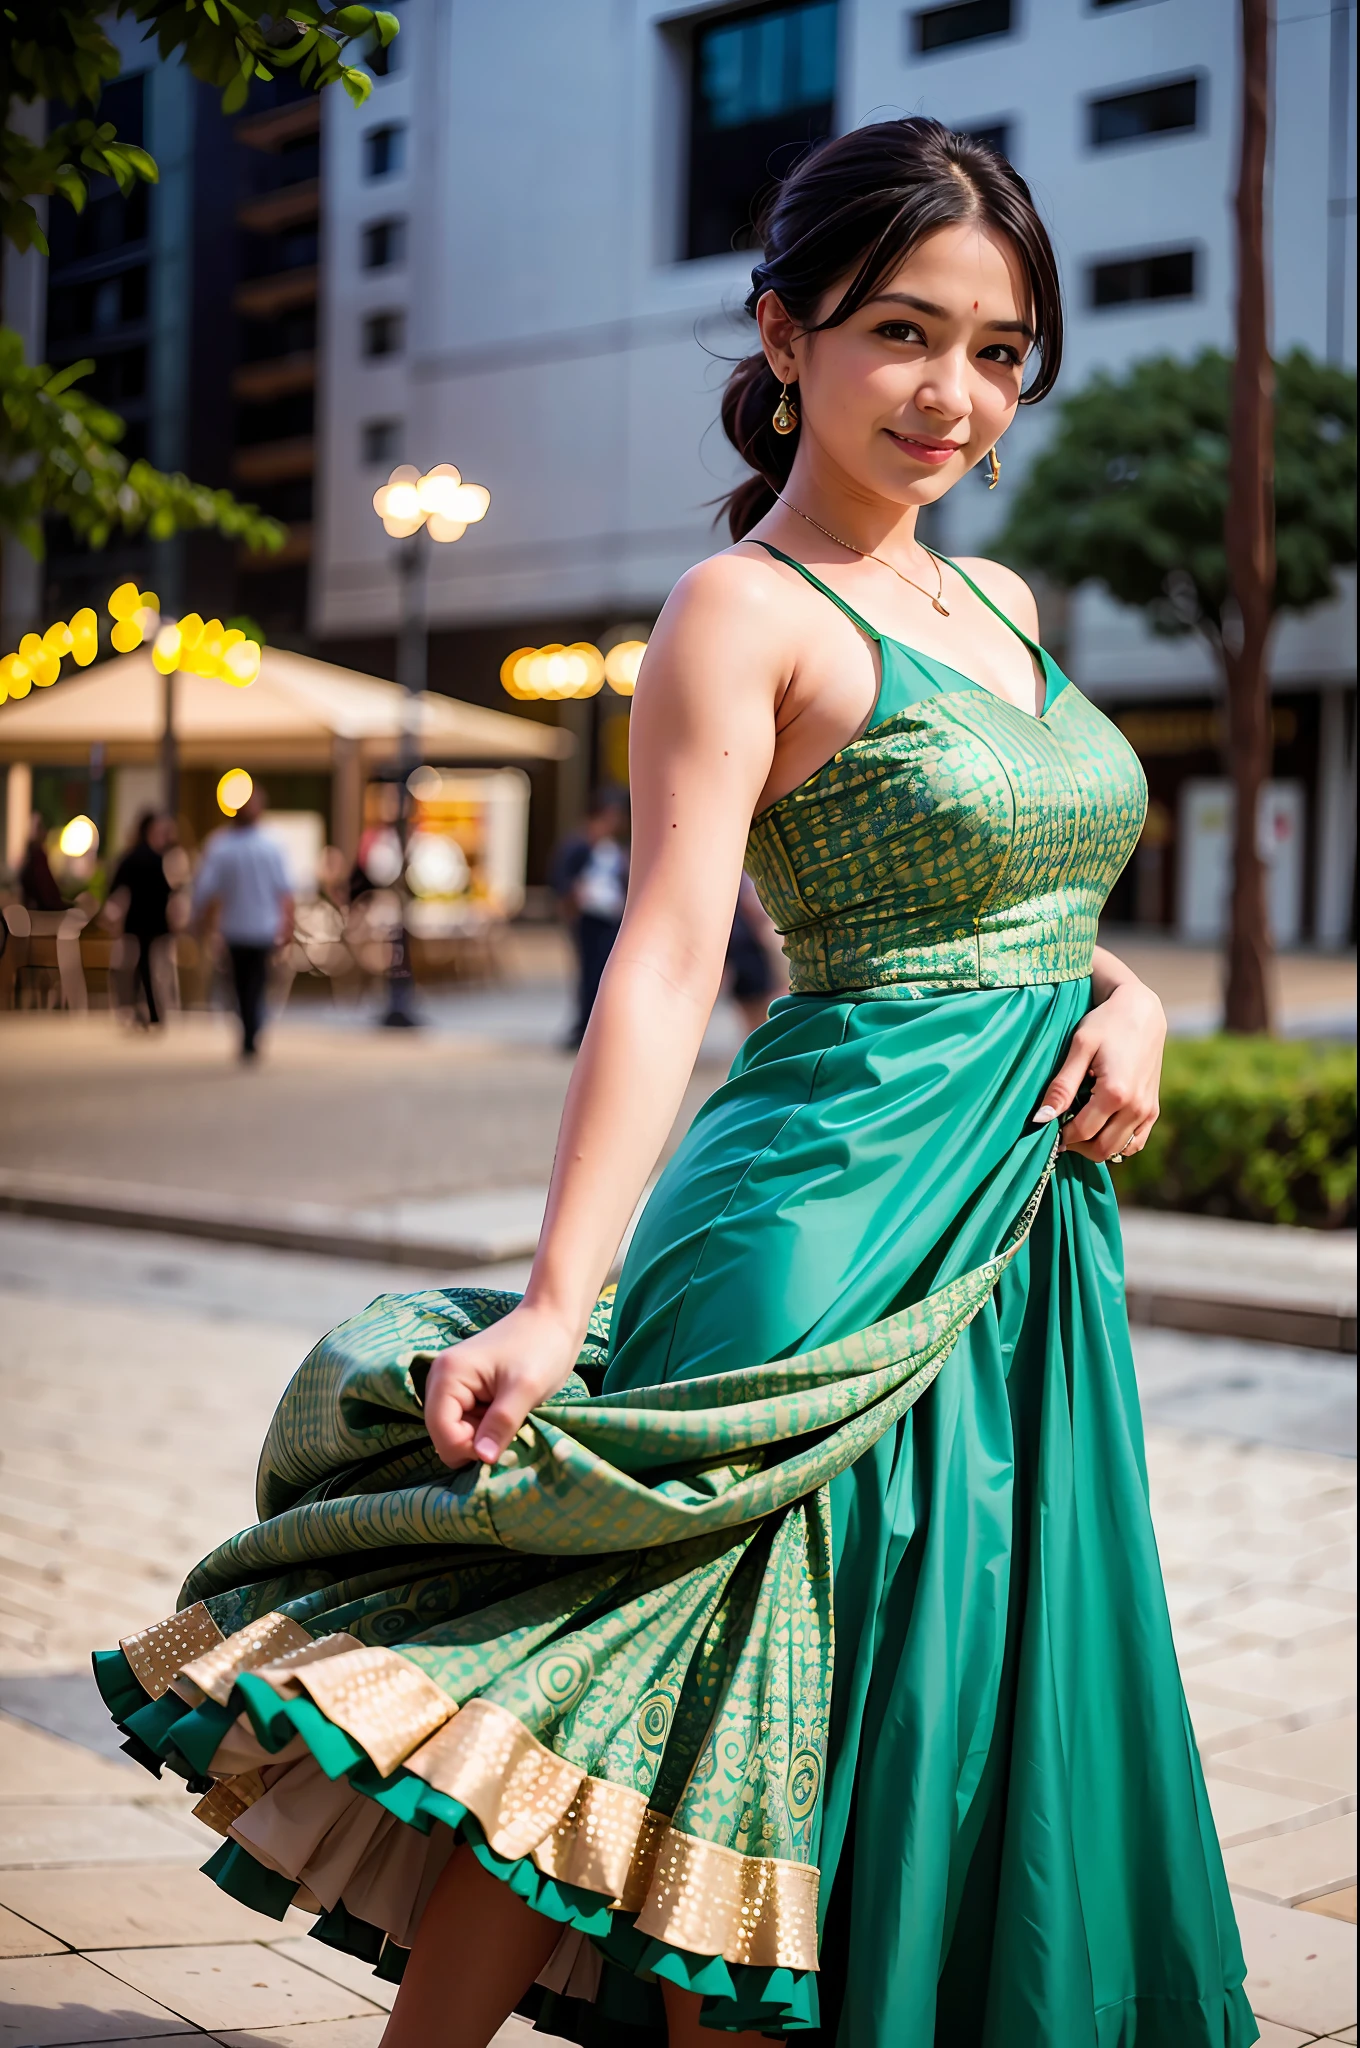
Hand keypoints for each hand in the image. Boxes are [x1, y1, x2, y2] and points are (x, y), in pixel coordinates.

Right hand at [422, 1299, 582, 1468]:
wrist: (553, 1319)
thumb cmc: (542, 1347)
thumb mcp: (526, 1389)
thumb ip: (501, 1424)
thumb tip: (482, 1459)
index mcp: (448, 1375)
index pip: (442, 1433)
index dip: (470, 1448)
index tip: (503, 1443)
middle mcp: (440, 1379)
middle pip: (444, 1435)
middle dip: (476, 1443)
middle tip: (509, 1428)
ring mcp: (451, 1384)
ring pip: (456, 1432)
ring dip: (483, 1436)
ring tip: (510, 1418)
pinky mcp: (465, 1390)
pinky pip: (467, 1423)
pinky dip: (486, 1428)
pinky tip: (507, 1415)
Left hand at [1033, 978, 1165, 1164]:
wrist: (1141, 1011)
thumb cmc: (1106, 1023)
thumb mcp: (1079, 1048)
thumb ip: (1062, 1086)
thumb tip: (1040, 1119)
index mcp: (1116, 1093)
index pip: (1081, 1133)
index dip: (1060, 1135)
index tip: (1047, 1125)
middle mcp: (1136, 1107)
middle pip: (1100, 1148)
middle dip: (1076, 1145)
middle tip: (1060, 1128)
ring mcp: (1148, 1111)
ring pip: (1118, 1150)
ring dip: (1094, 1146)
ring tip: (1078, 1125)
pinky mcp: (1154, 1109)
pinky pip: (1135, 1143)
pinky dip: (1116, 1143)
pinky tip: (1100, 1127)